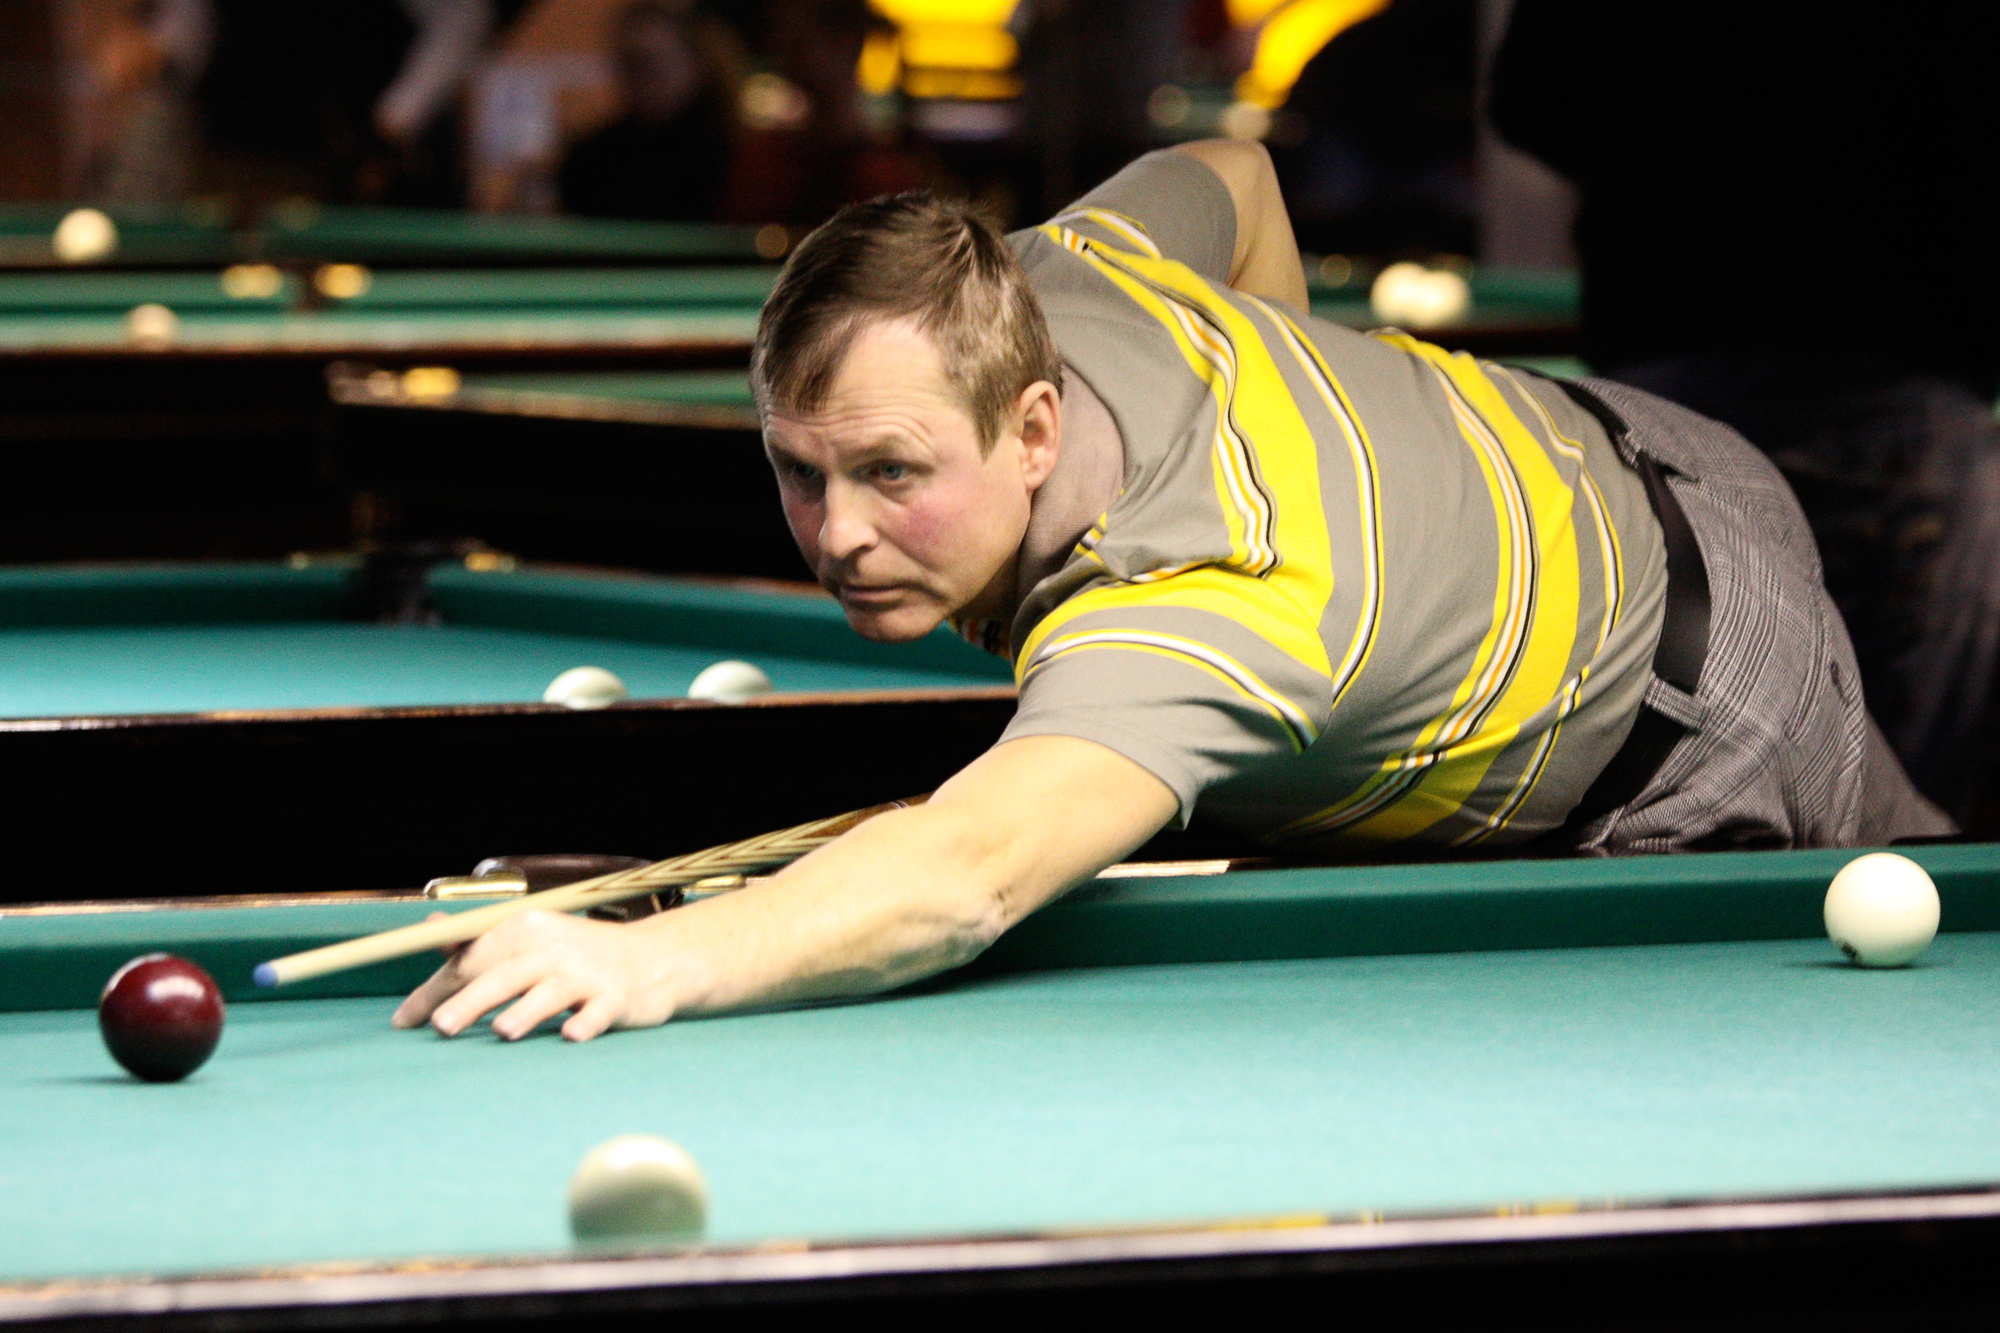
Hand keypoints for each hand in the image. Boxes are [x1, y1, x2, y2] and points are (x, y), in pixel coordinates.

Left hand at [392, 910, 676, 1041]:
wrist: (653, 960)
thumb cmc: (579, 955)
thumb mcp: (531, 938)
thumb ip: (480, 940)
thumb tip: (430, 926)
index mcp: (527, 929)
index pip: (471, 959)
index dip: (434, 989)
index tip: (404, 1021)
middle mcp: (555, 948)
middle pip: (505, 975)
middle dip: (472, 1000)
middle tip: (441, 1027)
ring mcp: (588, 974)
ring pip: (550, 993)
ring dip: (526, 1011)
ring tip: (503, 1031)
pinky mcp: (617, 998)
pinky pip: (598, 1014)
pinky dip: (585, 1023)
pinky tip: (571, 1035)